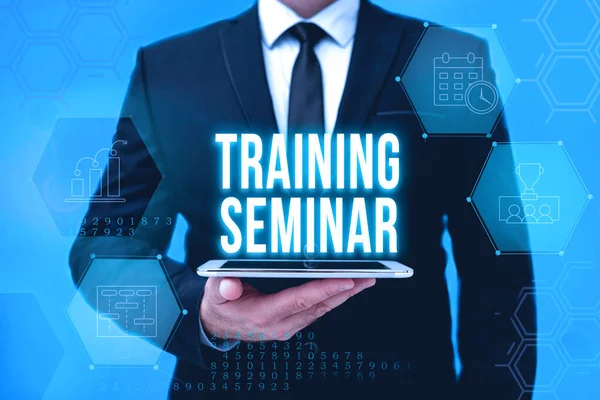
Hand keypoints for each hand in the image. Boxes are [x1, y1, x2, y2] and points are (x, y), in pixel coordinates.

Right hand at [200, 277, 375, 340]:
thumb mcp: (215, 294)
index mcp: (263, 315)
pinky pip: (318, 311)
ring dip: (345, 295)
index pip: (299, 300)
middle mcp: (280, 324)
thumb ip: (222, 287)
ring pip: (322, 310)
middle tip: (367, 277)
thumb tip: (230, 285)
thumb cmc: (220, 305)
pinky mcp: (293, 323)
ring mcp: (288, 325)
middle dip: (345, 292)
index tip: (345, 280)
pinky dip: (335, 298)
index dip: (323, 290)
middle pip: (318, 306)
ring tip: (365, 280)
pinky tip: (347, 288)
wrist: (218, 326)